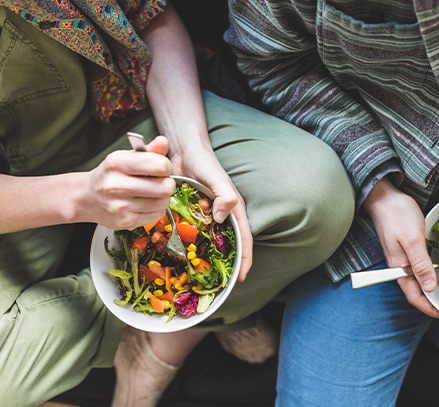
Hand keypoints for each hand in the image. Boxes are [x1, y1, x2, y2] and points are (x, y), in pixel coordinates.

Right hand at [81, 136, 175, 229]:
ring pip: (164, 202)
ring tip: (152, 193)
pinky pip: (157, 215)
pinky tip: (146, 203)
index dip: (166, 166)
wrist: (86, 197)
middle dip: (167, 183)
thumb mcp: (126, 157)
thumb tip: (163, 141)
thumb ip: (148, 150)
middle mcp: (116, 185)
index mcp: (116, 163)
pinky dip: (156, 209)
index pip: (160, 165)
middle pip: (165, 187)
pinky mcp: (126, 221)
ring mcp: (120, 206)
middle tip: (160, 181)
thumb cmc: (111, 175)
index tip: (162, 167)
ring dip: (163, 197)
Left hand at [169, 146, 252, 281]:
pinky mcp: (191, 215)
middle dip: (227, 265)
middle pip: (229, 245)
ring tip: (199, 277)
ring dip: (206, 258)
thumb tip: (222, 218)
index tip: (242, 278)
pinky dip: (189, 246)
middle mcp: (222, 216)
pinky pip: (192, 234)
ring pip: (210, 242)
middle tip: (218, 285)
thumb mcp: (217, 177)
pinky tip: (180, 257)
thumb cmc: (205, 162)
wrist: (183, 150)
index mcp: (234, 210)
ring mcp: (206, 217)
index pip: (245, 239)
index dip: (245, 259)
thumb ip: (225, 195)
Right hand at [363, 178, 438, 319]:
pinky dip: (430, 273)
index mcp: (399, 268)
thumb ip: (420, 265)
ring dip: (432, 288)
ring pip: (418, 280)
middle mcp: (399, 266)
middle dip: (433, 302)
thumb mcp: (412, 240)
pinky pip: (418, 267)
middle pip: (416, 292)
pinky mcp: (405, 248)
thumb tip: (430, 289)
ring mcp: (402, 258)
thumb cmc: (397, 215)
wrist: (383, 196)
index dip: (430, 309)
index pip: (414, 297)